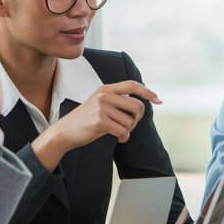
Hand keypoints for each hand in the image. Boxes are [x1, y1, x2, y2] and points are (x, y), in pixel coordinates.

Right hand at [32, 80, 159, 170]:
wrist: (64, 132)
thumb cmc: (86, 120)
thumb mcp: (99, 103)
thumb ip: (117, 100)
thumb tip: (142, 103)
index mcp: (105, 89)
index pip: (132, 85)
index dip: (147, 92)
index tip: (159, 100)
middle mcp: (105, 95)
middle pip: (137, 106)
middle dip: (137, 119)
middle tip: (128, 125)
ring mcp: (102, 107)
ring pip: (130, 121)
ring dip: (128, 130)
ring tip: (117, 131)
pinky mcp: (101, 121)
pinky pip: (123, 131)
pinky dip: (124, 137)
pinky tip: (118, 138)